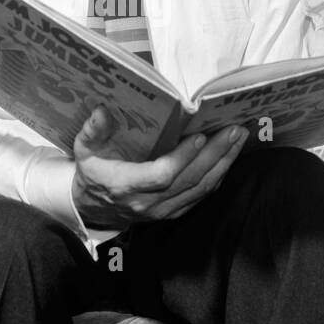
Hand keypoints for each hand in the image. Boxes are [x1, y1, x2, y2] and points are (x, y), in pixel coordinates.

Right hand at [70, 106, 247, 227]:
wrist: (94, 208)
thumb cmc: (93, 172)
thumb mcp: (84, 150)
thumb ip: (93, 131)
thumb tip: (103, 110)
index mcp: (125, 185)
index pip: (160, 175)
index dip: (183, 157)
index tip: (200, 136)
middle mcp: (148, 202)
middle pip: (189, 179)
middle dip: (215, 154)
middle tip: (234, 130)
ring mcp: (163, 211)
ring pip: (201, 189)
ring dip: (223, 163)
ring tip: (239, 139)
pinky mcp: (173, 212)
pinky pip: (201, 196)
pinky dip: (218, 176)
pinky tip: (229, 157)